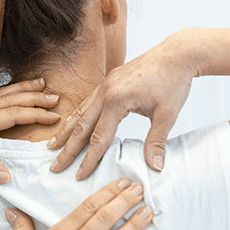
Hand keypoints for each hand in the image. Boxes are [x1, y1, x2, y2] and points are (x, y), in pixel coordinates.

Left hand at [0, 80, 60, 183]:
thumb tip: (8, 176)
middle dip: (35, 97)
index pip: (13, 115)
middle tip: (56, 96)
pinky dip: (5, 91)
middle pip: (11, 100)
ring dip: (22, 89)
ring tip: (39, 83)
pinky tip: (9, 91)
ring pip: (1, 95)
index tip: (55, 116)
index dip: (36, 114)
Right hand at [47, 33, 196, 178]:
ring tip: (52, 146)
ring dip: (66, 131)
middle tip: (54, 166)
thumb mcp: (167, 114)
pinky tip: (72, 124)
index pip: (99, 138)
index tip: (79, 175)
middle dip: (67, 149)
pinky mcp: (108, 82)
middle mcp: (105, 93)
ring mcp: (104, 86)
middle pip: (81, 126)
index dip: (89, 159)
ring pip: (80, 112)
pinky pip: (87, 102)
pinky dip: (76, 116)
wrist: (176, 54)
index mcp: (117, 101)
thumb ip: (157, 141)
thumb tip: (155, 167)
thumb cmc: (173, 81)